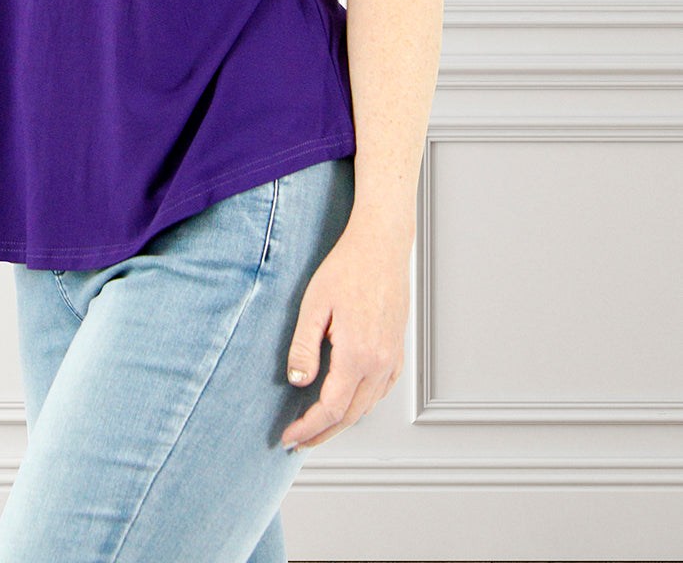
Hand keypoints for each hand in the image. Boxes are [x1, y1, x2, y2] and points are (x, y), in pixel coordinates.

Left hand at [281, 218, 408, 448]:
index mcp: (358, 354)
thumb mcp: (314, 304)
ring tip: (318, 425)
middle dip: (322, 433)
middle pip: (350, 416)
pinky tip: (347, 400)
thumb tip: (298, 381)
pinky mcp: (398, 349)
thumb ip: (304, 347)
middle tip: (299, 441)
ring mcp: (393, 357)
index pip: (331, 408)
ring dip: (342, 421)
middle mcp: (380, 362)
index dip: (308, 428)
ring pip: (367, 406)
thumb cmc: (347, 267)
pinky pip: (381, 390)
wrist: (381, 245)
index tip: (289, 437)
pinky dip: (362, 403)